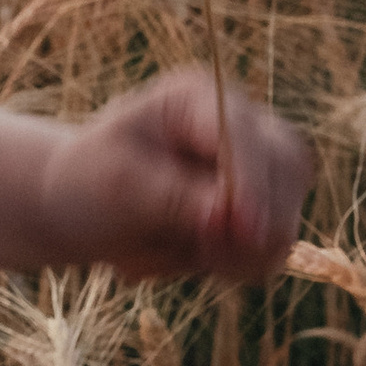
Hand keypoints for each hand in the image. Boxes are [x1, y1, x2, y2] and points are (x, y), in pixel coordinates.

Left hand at [43, 67, 310, 285]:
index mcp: (196, 97)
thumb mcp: (116, 184)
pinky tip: (182, 258)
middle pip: (288, 170)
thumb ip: (174, 198)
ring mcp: (259, 169)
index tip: (243, 229)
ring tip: (164, 252)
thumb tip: (231, 220)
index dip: (250, 181)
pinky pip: (267, 254)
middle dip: (250, 223)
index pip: (244, 133)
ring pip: (283, 222)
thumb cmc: (86, 182)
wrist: (78, 209)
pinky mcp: (262, 212)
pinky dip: (227, 268)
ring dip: (229, 254)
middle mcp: (240, 124)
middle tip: (196, 255)